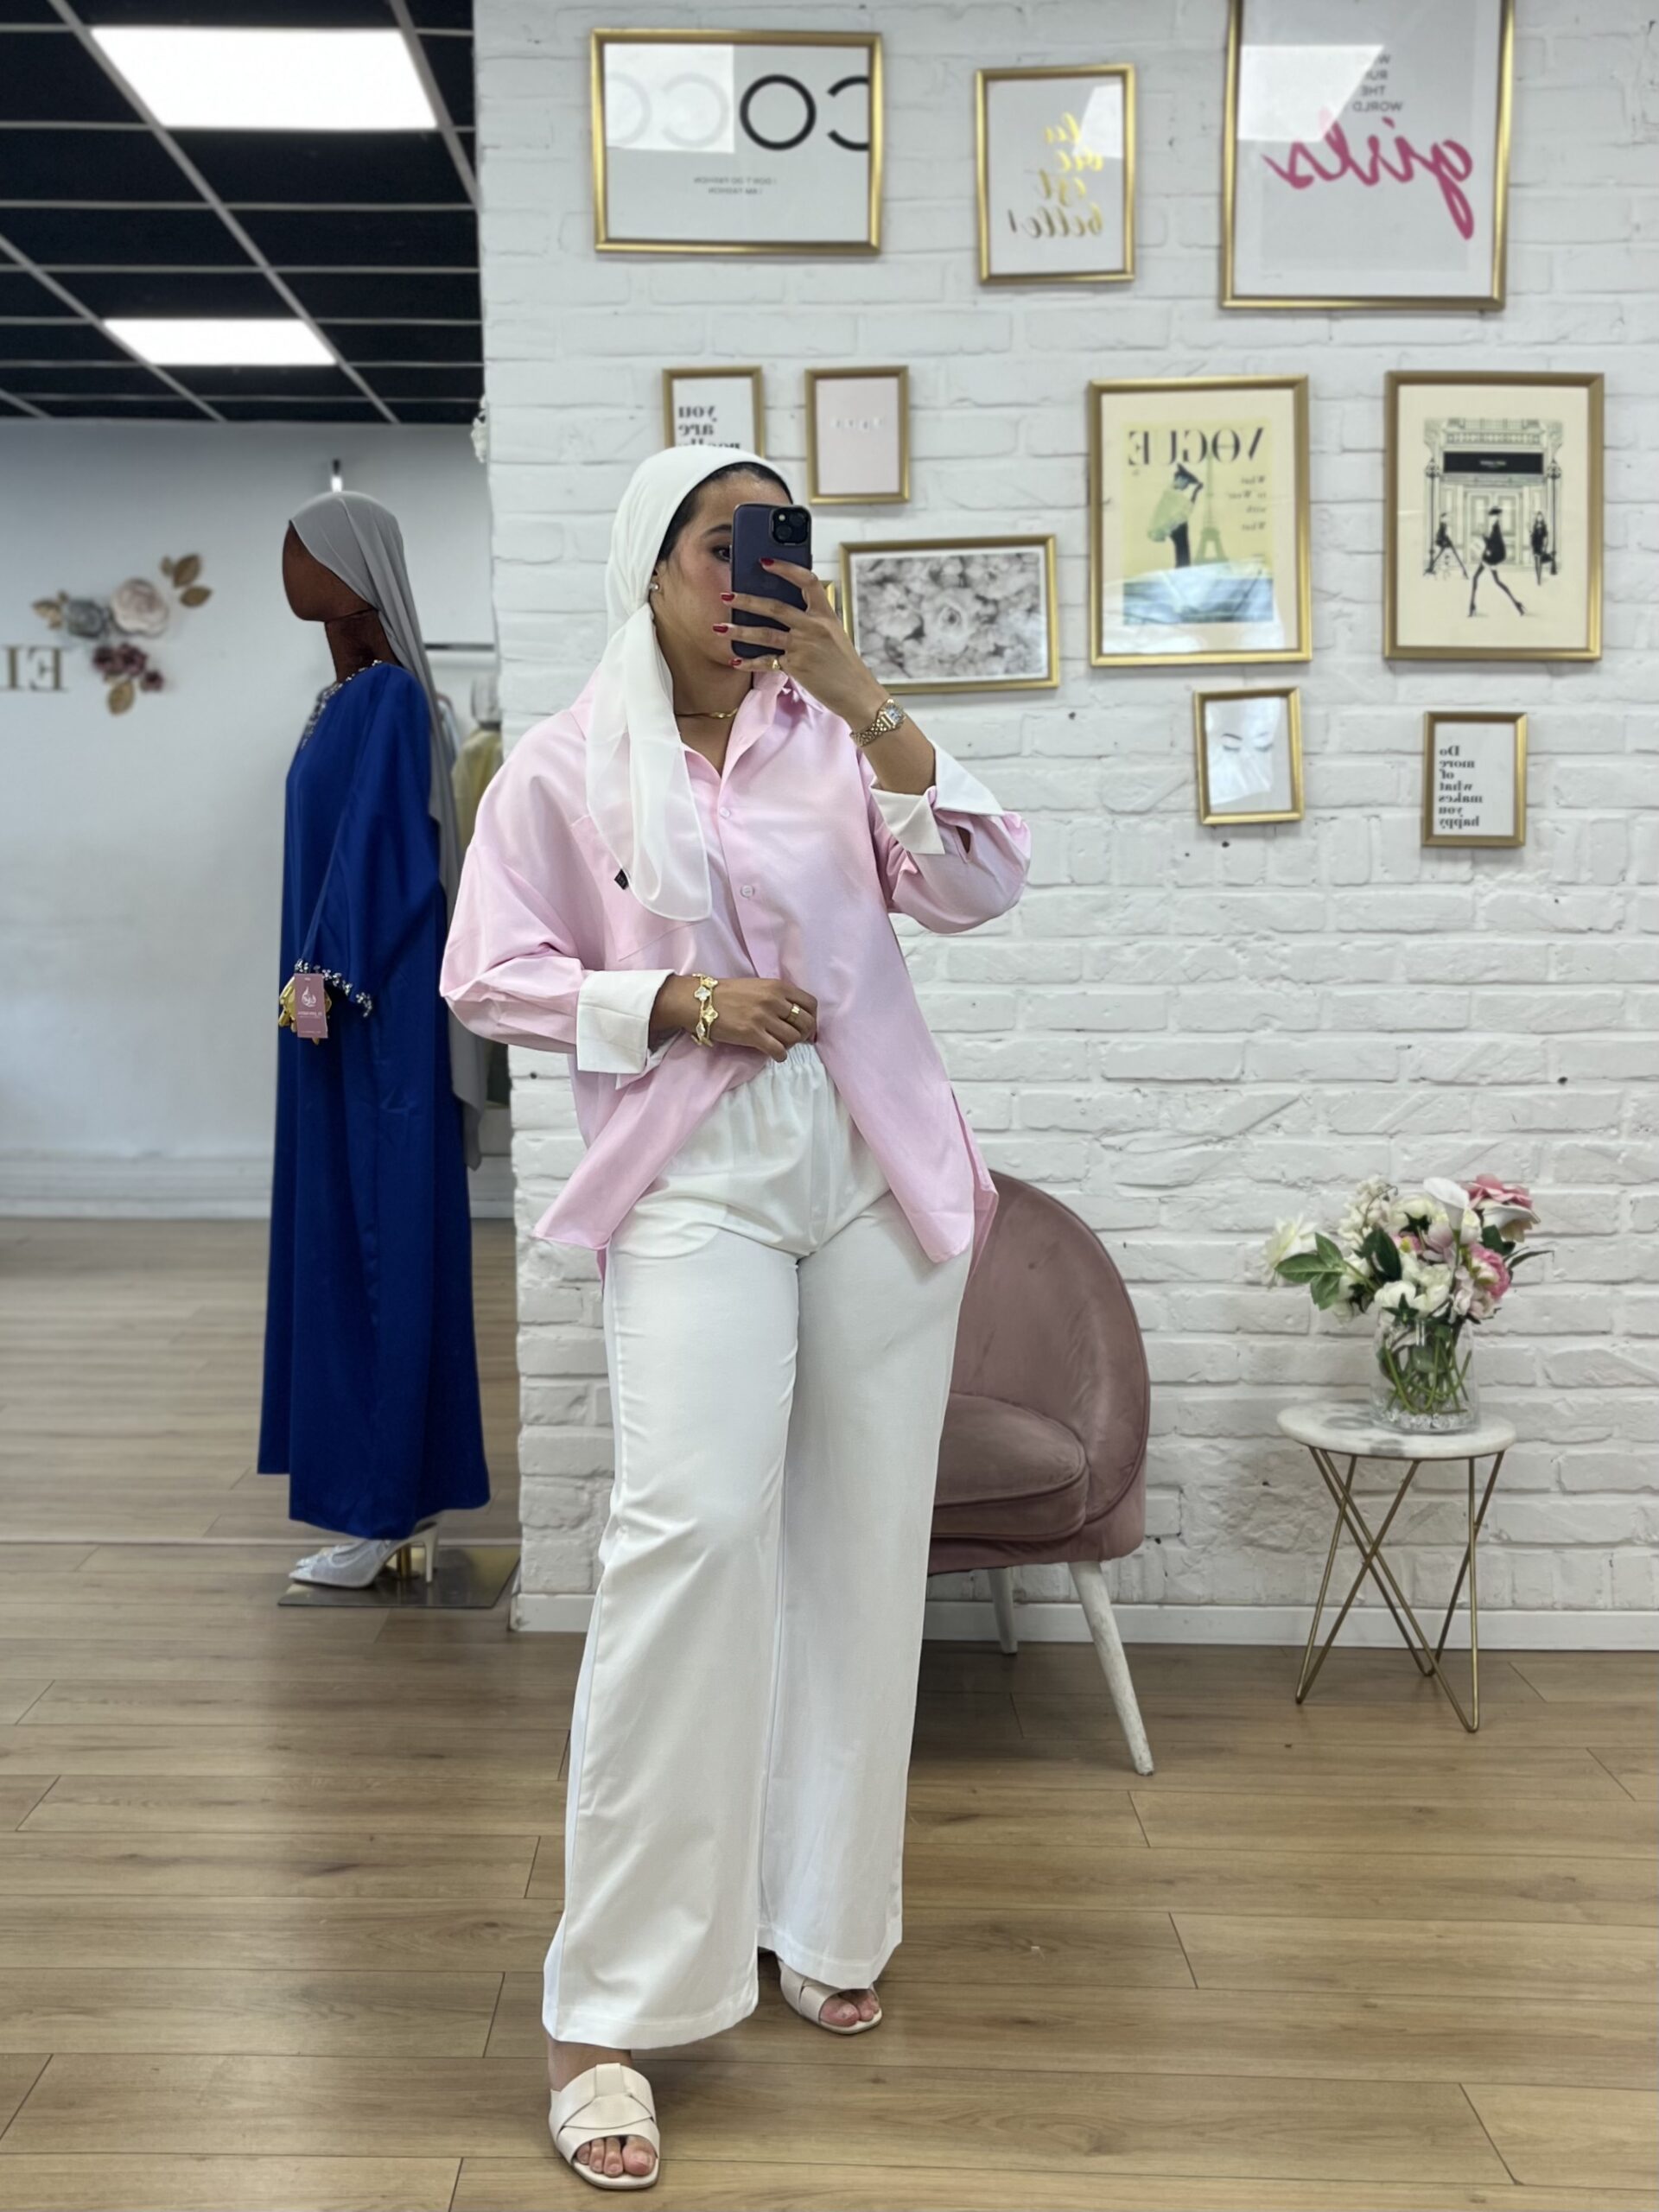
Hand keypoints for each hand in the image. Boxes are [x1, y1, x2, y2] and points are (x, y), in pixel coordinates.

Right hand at [656, 974, 816, 1062]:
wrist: (700, 1001)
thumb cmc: (728, 994)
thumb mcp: (758, 986)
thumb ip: (778, 997)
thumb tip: (796, 1016)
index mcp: (777, 986)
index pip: (810, 1004)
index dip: (812, 1018)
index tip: (805, 1026)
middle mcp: (774, 1000)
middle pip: (806, 1023)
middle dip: (804, 1034)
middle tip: (795, 1039)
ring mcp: (763, 1017)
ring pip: (794, 1038)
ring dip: (790, 1045)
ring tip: (780, 1044)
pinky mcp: (753, 1034)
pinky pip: (778, 1050)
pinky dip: (780, 1055)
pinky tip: (775, 1054)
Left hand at [716, 560, 885, 729]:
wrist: (857, 693)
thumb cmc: (844, 664)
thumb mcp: (834, 634)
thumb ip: (812, 621)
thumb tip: (780, 611)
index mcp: (826, 614)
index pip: (807, 581)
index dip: (786, 569)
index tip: (765, 561)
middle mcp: (814, 627)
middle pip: (775, 607)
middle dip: (747, 600)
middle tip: (726, 596)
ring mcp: (804, 647)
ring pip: (765, 634)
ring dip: (739, 631)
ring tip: (719, 628)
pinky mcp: (797, 667)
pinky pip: (767, 661)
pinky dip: (750, 662)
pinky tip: (735, 660)